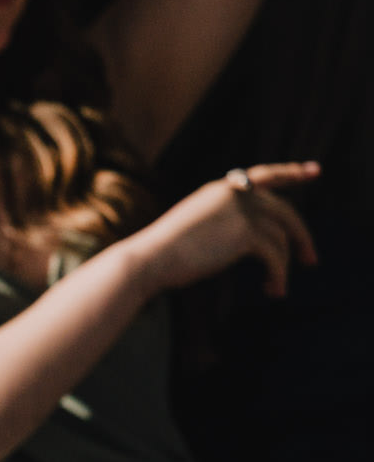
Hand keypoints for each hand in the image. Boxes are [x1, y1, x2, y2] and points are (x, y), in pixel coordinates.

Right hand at [127, 161, 319, 297]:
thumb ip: (222, 223)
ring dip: (286, 264)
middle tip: (311, 259)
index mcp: (220, 190)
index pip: (264, 175)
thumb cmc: (161, 253)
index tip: (313, 171)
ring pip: (283, 235)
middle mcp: (235, 194)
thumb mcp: (194, 227)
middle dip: (302, 236)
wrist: (148, 259)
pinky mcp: (245, 233)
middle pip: (284, 210)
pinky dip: (278, 275)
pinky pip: (274, 255)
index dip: (291, 172)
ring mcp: (241, 212)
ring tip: (279, 288)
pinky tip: (273, 290)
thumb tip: (249, 239)